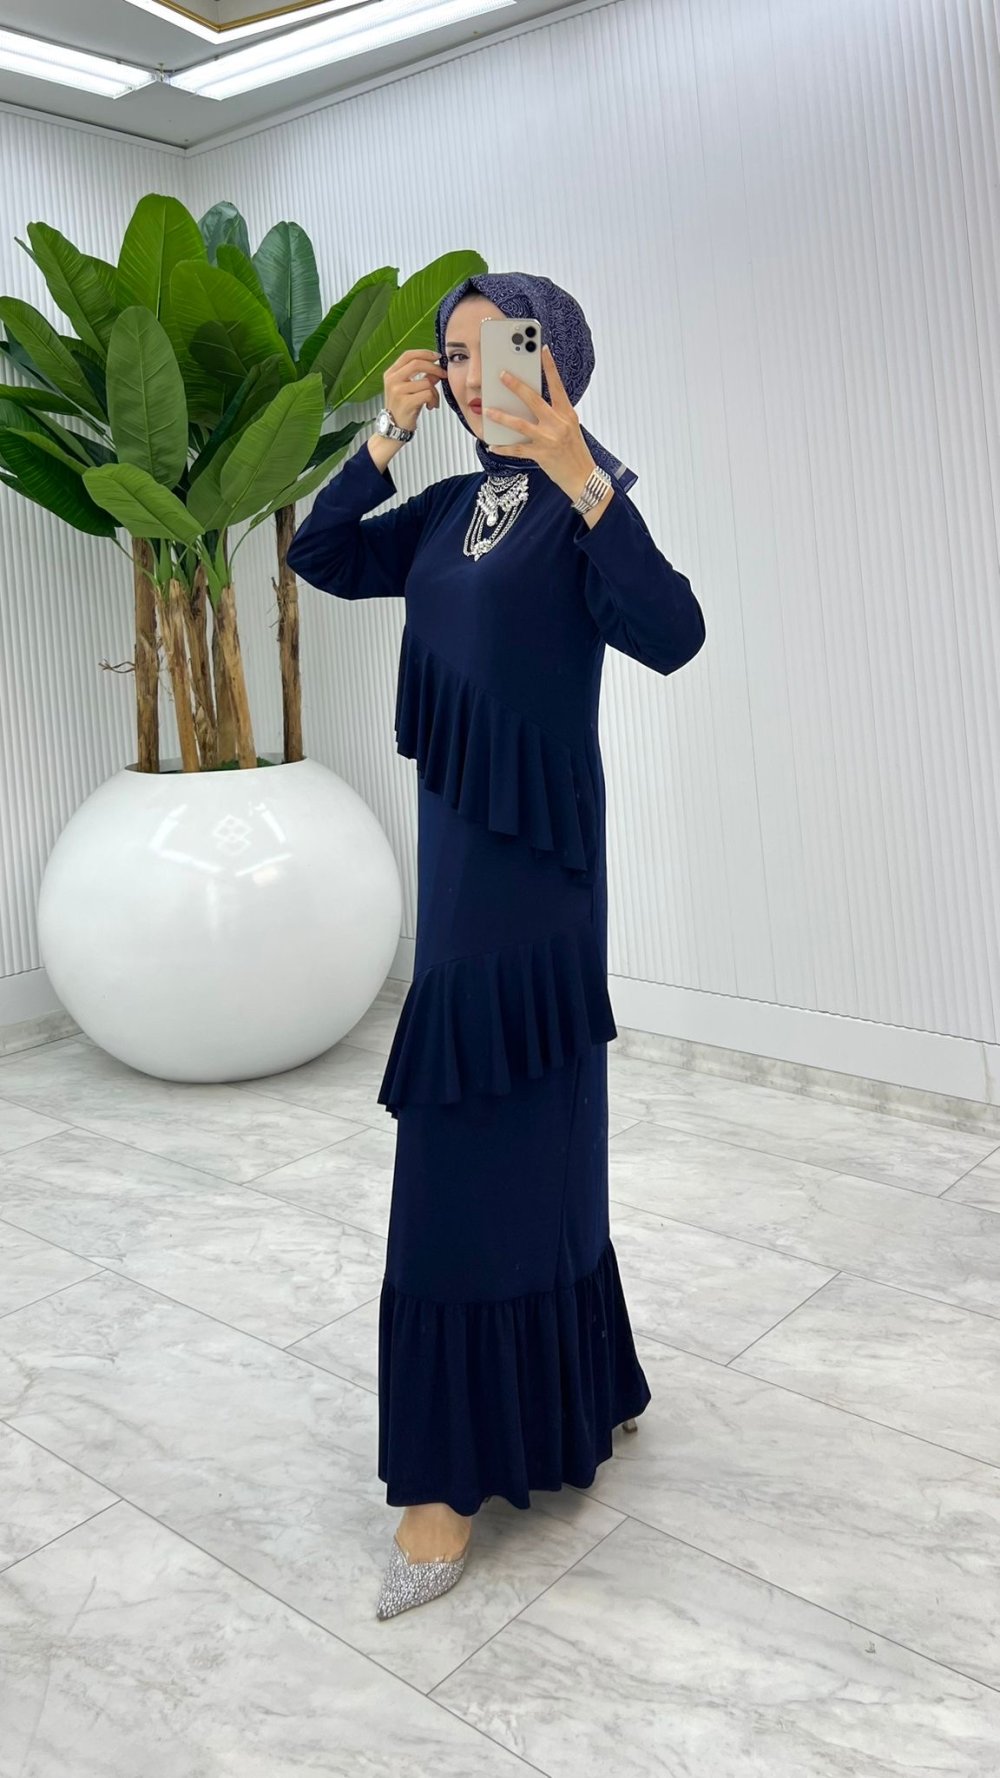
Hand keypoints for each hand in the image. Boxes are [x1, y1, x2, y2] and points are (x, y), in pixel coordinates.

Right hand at [383, 348, 447, 432]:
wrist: (394, 428)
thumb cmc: (403, 408)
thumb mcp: (410, 389)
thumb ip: (423, 377)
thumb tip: (437, 370)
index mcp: (391, 373)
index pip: (408, 355)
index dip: (425, 353)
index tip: (437, 357)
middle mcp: (392, 380)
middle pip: (417, 364)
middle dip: (434, 368)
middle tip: (443, 374)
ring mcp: (397, 391)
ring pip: (426, 382)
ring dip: (435, 391)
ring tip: (433, 400)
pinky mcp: (405, 402)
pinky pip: (427, 394)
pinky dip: (433, 400)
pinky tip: (430, 406)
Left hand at [484, 343, 595, 501]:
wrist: (583, 478)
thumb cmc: (575, 452)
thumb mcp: (570, 428)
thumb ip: (555, 414)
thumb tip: (531, 404)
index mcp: (567, 414)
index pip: (557, 386)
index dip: (550, 367)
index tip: (542, 350)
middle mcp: (558, 424)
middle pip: (533, 400)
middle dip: (516, 386)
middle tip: (502, 374)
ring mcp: (549, 439)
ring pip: (520, 424)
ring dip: (502, 416)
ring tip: (488, 410)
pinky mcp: (541, 455)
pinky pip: (518, 450)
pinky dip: (504, 448)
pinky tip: (493, 444)